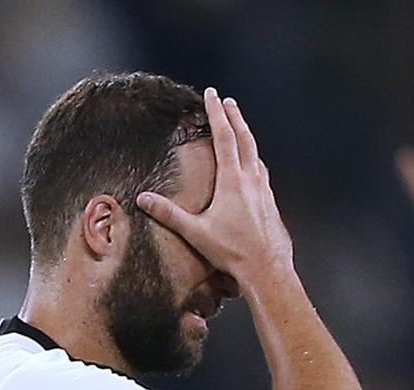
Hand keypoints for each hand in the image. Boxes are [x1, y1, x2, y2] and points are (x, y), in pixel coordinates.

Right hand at [137, 88, 292, 285]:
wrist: (268, 270)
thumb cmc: (232, 252)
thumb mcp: (196, 232)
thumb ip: (169, 214)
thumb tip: (142, 199)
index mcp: (233, 181)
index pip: (224, 137)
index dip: (216, 113)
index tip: (211, 94)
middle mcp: (252, 180)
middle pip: (244, 138)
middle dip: (234, 117)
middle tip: (228, 101)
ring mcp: (264, 190)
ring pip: (256, 154)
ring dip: (246, 136)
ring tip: (239, 128)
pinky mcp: (270, 202)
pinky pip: (262, 172)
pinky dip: (254, 159)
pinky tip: (252, 166)